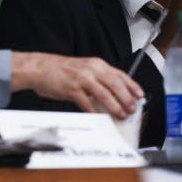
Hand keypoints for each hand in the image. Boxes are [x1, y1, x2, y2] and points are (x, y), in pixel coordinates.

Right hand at [10, 52, 144, 118]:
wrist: (41, 67)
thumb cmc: (63, 70)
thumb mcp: (85, 70)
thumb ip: (100, 80)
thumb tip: (115, 95)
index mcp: (98, 64)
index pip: (121, 75)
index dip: (132, 86)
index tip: (140, 95)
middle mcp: (92, 69)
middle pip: (115, 84)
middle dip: (126, 98)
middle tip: (132, 109)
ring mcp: (82, 78)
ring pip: (104, 94)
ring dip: (114, 106)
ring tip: (121, 114)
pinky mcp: (71, 88)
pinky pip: (86, 102)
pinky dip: (93, 111)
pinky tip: (99, 117)